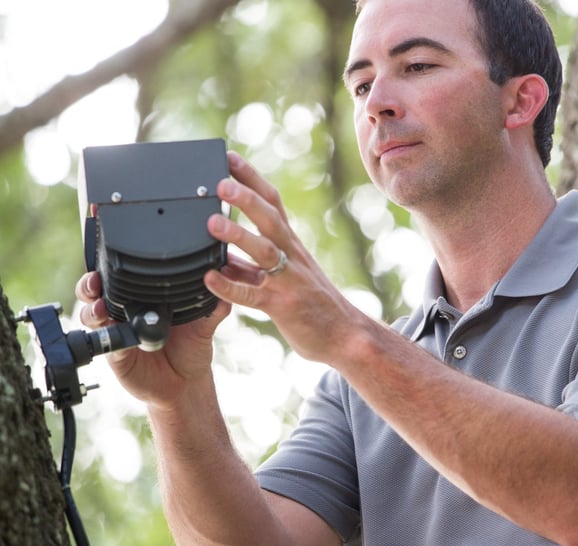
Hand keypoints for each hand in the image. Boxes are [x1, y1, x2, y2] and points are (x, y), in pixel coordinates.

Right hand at [75, 270, 229, 408]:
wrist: (185, 383)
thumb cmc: (191, 350)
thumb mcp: (204, 326)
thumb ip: (212, 308)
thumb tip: (225, 287)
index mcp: (143, 299)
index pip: (120, 276)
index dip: (109, 267)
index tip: (111, 261)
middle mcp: (126, 312)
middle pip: (96, 291)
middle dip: (90, 284)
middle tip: (96, 282)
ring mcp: (118, 332)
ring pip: (92, 314)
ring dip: (92, 310)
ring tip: (102, 310)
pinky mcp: (116, 354)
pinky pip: (105, 343)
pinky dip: (107, 338)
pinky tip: (115, 337)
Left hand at [204, 151, 368, 366]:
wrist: (346, 336)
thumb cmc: (312, 305)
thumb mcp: (283, 277)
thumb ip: (250, 266)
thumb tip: (218, 257)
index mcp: (291, 244)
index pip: (273, 202)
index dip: (251, 178)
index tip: (229, 157)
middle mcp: (291, 256)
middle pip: (270, 218)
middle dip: (246, 197)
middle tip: (220, 182)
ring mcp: (288, 280)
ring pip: (264, 250)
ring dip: (238, 234)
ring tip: (212, 222)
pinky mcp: (282, 306)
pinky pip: (252, 294)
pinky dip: (230, 286)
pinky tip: (209, 278)